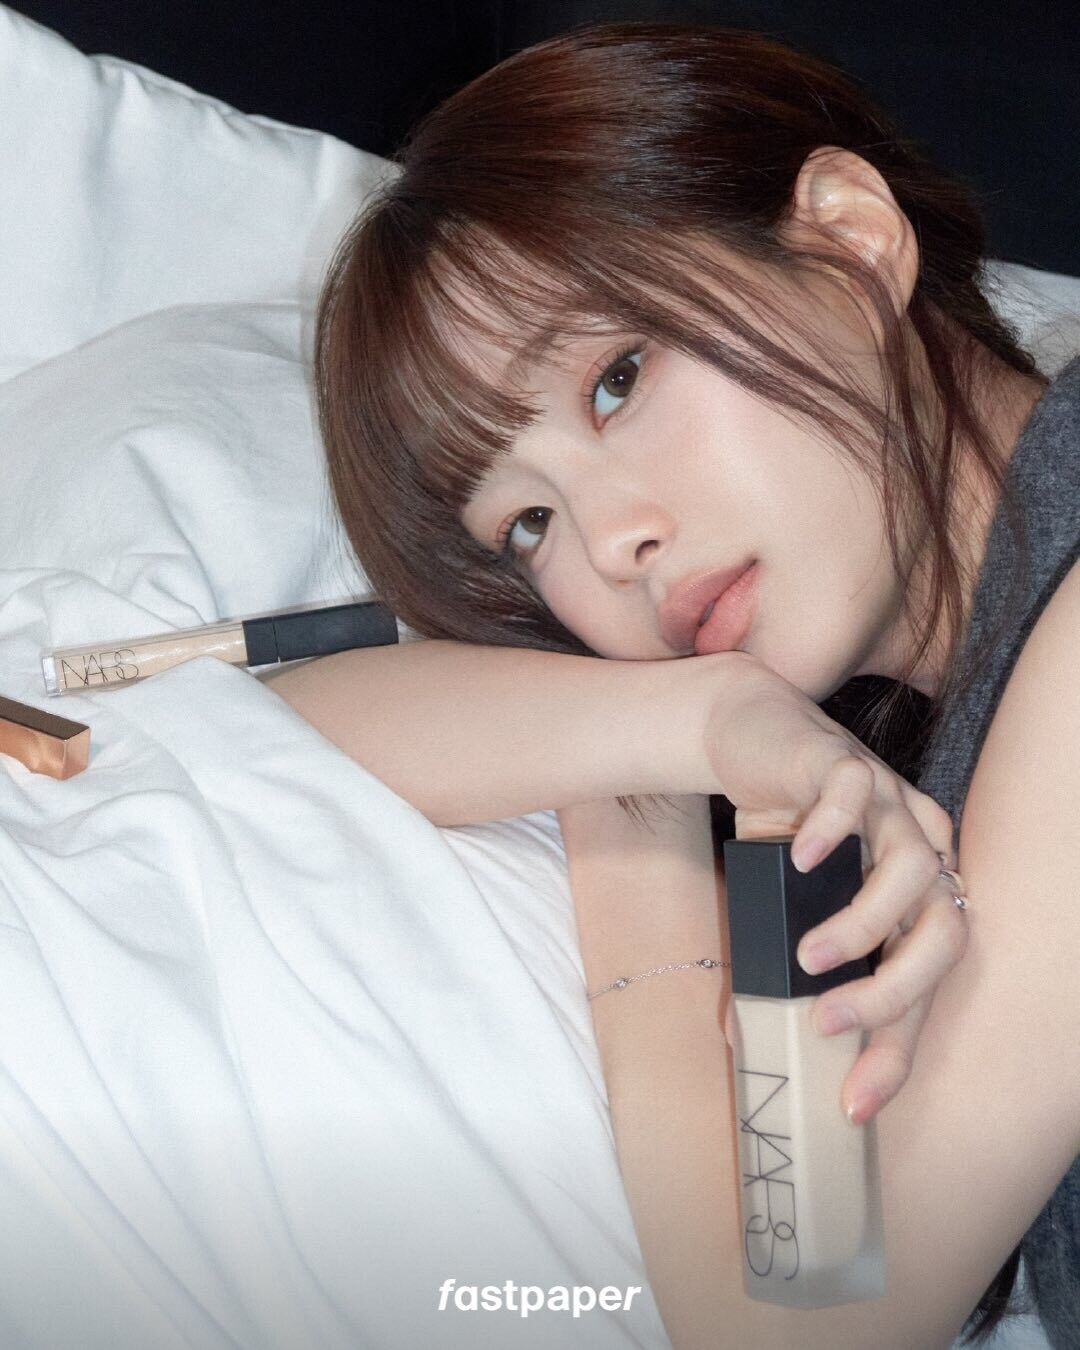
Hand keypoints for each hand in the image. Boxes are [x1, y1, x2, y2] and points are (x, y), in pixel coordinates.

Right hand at [698, 653, 967, 1125]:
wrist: (748, 735)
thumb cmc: (778, 827)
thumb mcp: (792, 905)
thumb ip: (792, 959)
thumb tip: (746, 1041)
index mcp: (918, 893)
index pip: (930, 982)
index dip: (898, 1047)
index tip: (854, 1101)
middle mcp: (919, 849)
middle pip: (946, 932)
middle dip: (893, 994)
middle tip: (827, 1024)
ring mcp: (888, 802)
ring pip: (913, 871)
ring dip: (862, 926)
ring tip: (805, 958)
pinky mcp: (844, 762)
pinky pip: (853, 797)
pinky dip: (832, 833)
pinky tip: (801, 862)